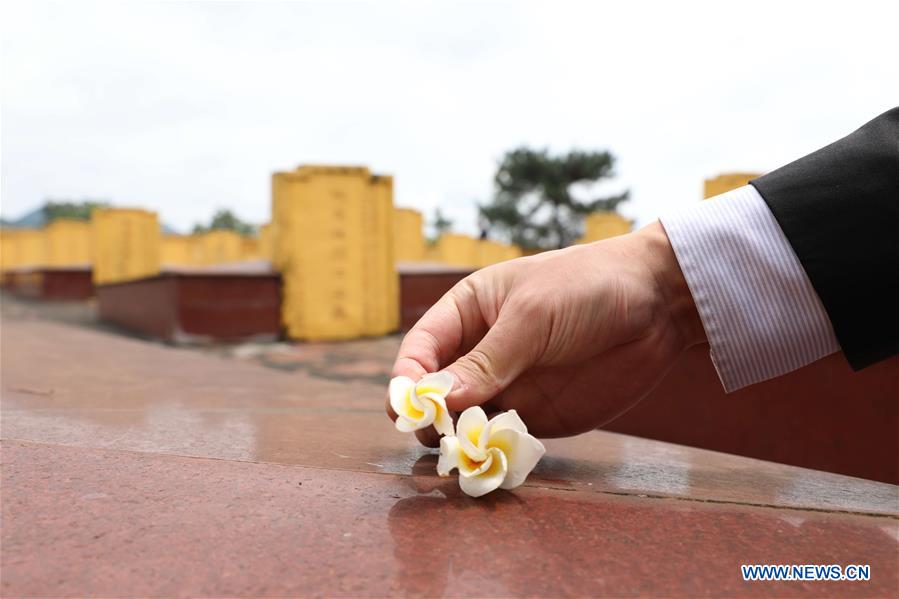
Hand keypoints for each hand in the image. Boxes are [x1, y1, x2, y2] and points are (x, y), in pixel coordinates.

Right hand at [386, 221, 706, 445]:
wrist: (658, 304)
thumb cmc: (587, 288)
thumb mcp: (533, 316)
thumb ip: (488, 360)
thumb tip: (438, 399)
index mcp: (469, 312)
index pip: (422, 348)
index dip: (408, 377)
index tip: (405, 406)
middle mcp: (480, 353)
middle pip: (436, 393)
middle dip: (429, 416)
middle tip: (437, 435)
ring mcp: (507, 387)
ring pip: (464, 422)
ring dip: (459, 440)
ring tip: (465, 452)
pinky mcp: (536, 417)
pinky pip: (502, 441)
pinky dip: (493, 453)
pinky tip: (495, 459)